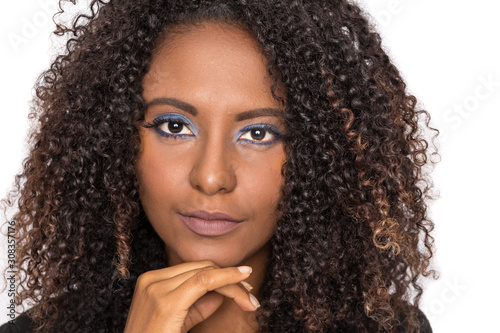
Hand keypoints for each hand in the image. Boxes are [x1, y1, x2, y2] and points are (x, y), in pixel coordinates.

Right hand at [123, 260, 258, 332]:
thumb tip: (221, 292)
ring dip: (233, 284)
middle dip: (230, 279)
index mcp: (151, 281)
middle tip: (251, 295)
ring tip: (250, 300)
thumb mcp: (179, 321)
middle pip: (201, 268)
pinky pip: (203, 281)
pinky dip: (226, 279)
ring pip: (206, 273)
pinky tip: (241, 282)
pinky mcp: (165, 302)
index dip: (221, 275)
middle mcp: (151, 280)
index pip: (194, 270)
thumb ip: (198, 305)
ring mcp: (155, 288)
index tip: (243, 286)